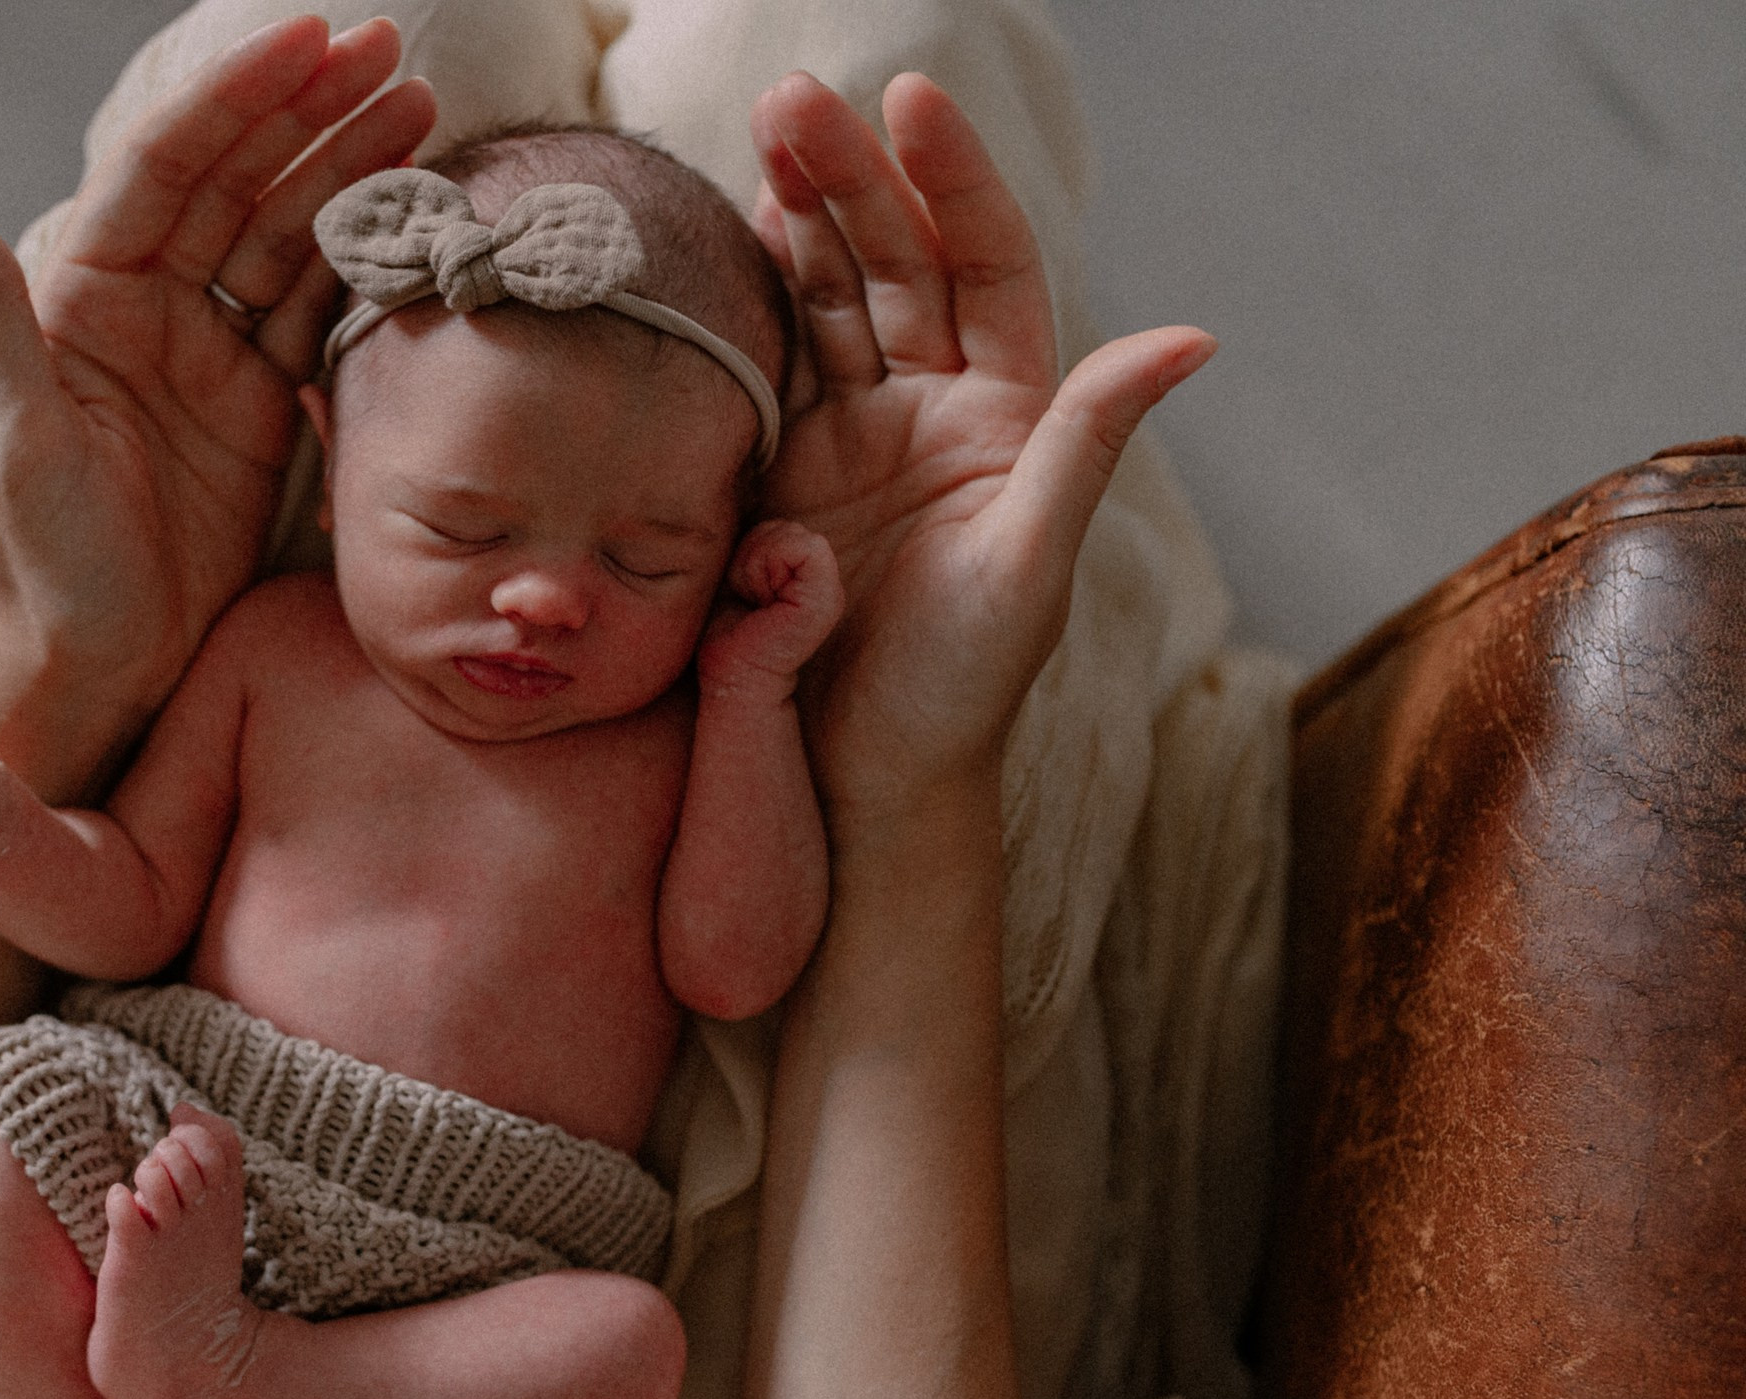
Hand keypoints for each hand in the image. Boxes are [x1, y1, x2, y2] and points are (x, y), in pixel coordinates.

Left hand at [0, 17, 436, 725]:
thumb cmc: (47, 562)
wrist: (107, 664)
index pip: (168, 167)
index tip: (310, 43)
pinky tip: (414, 209)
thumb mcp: (17, 437)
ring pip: (289, 233)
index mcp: (86, 295)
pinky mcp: (264, 403)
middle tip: (394, 49)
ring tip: (423, 106)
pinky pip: (319, 310)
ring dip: (353, 168)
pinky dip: (366, 258)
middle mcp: (151, 306)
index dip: (238, 100)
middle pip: (240, 180)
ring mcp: (212, 352)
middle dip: (314, 109)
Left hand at [697, 519, 844, 705]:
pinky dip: (763, 571)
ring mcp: (829, 587)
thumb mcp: (738, 574)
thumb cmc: (727, 630)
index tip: (741, 589)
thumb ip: (757, 544)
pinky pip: (798, 547)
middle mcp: (823, 574)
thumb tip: (749, 506)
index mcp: (805, 569)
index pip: (776, 524)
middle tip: (746, 598)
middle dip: (750, 556)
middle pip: (780, 526)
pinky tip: (761, 606)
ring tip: (752, 603)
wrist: (733, 676)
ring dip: (752, 567)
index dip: (748, 551)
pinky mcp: (825, 598)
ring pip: (785, 535)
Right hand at [750, 72, 1213, 818]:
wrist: (865, 776)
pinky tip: (730, 230)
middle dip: (850, 176)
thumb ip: (1088, 440)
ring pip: (830, 295)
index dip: (950, 180)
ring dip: (798, 214)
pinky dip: (753, 294)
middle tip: (792, 99)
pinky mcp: (786, 471)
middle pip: (896, 261)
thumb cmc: (960, 687)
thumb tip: (1192, 335)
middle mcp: (935, 407)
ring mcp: (856, 434)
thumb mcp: (1031, 563)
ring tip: (761, 134)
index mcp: (1009, 416)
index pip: (983, 264)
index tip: (908, 102)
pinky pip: (772, 362)